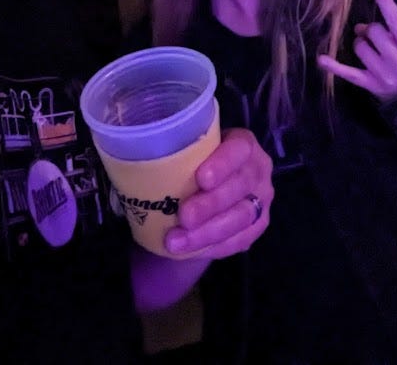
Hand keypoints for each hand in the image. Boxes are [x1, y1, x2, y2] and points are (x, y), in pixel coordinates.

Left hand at [163, 128, 272, 257]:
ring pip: (242, 217)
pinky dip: (215, 247)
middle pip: (240, 186)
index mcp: (243, 144)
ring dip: (208, 232)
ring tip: (176, 242)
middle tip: (183, 217)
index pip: (239, 149)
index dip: (223, 164)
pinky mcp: (259, 224)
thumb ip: (175, 154)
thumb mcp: (190, 151)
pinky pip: (241, 239)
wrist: (212, 186)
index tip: (200, 178)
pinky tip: (191, 252)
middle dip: (211, 205)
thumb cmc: (194, 163)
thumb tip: (135, 166)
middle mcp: (258, 170)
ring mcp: (262, 199)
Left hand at [317, 0, 396, 100]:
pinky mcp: (368, 84)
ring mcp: (382, 74)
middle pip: (374, 32)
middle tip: (374, 36)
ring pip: (360, 47)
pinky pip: (348, 73)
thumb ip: (391, 32)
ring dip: (361, 44)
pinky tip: (321, 59)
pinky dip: (334, 66)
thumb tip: (360, 26)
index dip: (385, 3)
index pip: (396, 20)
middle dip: (371, 30)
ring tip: (370, 51)